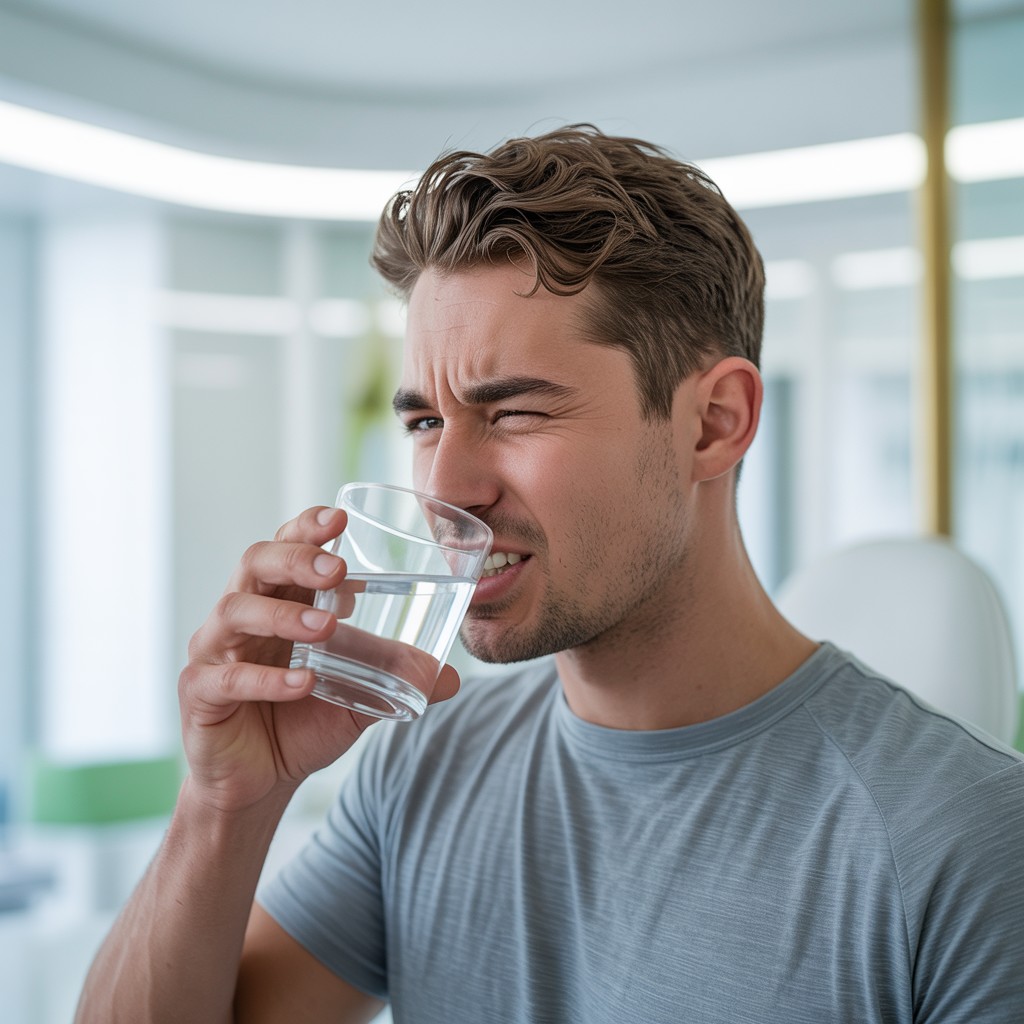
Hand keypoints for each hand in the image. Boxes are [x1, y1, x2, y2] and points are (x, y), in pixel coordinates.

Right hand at [179, 505, 460, 812]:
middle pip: (255, 563)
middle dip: (295, 558)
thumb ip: (395, 679)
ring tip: (327, 628)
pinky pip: (227, 677)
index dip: (307, 527)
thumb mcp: (357, 696)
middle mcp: (243, 616)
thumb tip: (452, 676)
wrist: (259, 783)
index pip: (286, 546)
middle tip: (335, 568)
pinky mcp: (201, 694)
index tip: (340, 518)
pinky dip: (267, 678)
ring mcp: (215, 651)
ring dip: (283, 616)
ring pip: (235, 611)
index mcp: (279, 602)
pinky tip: (302, 684)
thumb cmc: (301, 723)